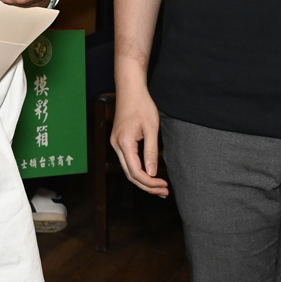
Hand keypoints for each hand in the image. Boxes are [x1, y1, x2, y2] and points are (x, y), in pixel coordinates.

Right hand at [109, 76, 168, 196]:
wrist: (130, 89)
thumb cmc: (142, 105)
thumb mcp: (151, 129)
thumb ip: (151, 152)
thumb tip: (152, 173)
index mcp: (124, 143)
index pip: (136, 172)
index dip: (150, 182)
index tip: (164, 185)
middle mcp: (116, 145)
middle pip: (130, 175)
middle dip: (147, 186)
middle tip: (164, 192)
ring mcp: (116, 144)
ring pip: (128, 170)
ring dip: (143, 180)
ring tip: (160, 187)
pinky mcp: (119, 141)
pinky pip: (128, 161)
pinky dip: (139, 171)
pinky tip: (150, 174)